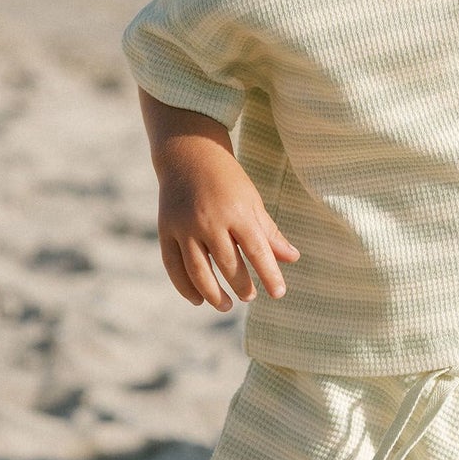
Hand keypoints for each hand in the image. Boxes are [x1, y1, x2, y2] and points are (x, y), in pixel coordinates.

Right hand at [155, 136, 299, 309]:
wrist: (188, 154)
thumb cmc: (228, 180)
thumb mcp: (253, 201)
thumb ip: (269, 232)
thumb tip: (293, 258)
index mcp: (237, 212)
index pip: (257, 251)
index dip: (270, 275)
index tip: (279, 293)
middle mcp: (209, 220)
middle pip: (228, 264)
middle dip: (241, 286)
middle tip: (250, 296)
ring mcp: (184, 226)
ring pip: (198, 271)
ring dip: (213, 294)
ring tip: (226, 305)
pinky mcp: (165, 230)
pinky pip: (173, 266)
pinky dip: (185, 287)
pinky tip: (198, 299)